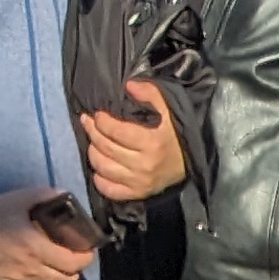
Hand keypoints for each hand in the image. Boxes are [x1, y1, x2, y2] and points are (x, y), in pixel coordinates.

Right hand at [0, 186, 102, 279]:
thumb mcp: (16, 199)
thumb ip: (43, 195)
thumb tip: (64, 194)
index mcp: (36, 246)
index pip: (74, 262)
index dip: (86, 256)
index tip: (86, 247)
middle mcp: (33, 268)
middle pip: (70, 278)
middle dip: (77, 267)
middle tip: (73, 253)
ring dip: (63, 276)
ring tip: (60, 262)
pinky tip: (42, 270)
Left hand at [75, 77, 188, 202]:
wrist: (190, 162)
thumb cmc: (175, 133)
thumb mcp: (167, 108)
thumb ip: (150, 93)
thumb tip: (129, 85)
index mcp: (151, 143)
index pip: (115, 131)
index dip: (101, 121)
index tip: (97, 114)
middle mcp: (143, 165)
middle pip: (106, 147)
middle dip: (92, 131)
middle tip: (88, 122)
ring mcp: (140, 182)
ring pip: (103, 167)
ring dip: (92, 151)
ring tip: (93, 141)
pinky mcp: (138, 194)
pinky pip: (109, 190)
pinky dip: (99, 179)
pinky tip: (100, 167)